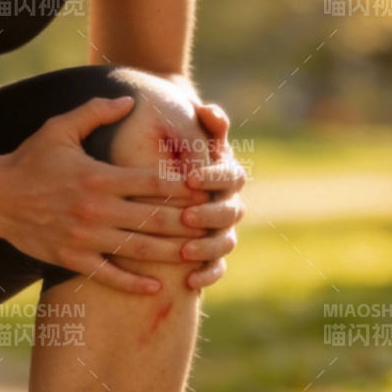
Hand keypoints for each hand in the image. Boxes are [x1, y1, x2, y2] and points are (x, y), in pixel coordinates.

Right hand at [0, 96, 210, 294]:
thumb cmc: (30, 159)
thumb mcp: (60, 128)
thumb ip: (96, 112)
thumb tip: (130, 99)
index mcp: (99, 177)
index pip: (154, 184)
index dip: (185, 188)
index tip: (207, 189)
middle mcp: (96, 210)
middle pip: (154, 219)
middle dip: (188, 223)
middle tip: (212, 225)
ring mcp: (85, 238)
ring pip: (139, 250)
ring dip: (171, 254)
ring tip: (197, 255)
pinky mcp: (72, 259)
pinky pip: (109, 275)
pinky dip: (133, 284)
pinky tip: (156, 287)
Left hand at [171, 102, 246, 291]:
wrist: (160, 173)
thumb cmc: (171, 147)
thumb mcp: (183, 131)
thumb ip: (198, 123)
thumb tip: (207, 110)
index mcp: (225, 172)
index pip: (231, 175)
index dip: (213, 177)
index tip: (189, 177)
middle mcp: (229, 201)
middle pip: (231, 212)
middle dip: (209, 215)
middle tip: (187, 215)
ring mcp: (220, 229)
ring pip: (226, 242)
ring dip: (208, 248)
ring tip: (185, 251)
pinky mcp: (211, 253)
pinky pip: (217, 268)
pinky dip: (208, 274)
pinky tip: (190, 281)